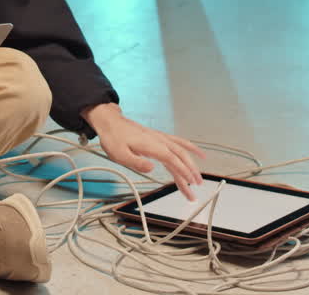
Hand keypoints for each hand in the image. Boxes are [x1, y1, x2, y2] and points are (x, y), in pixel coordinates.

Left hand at [82, 103, 206, 200]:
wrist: (110, 122)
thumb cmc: (113, 138)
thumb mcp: (119, 154)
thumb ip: (136, 162)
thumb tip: (152, 169)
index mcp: (152, 145)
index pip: (173, 160)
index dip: (183, 171)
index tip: (192, 182)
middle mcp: (159, 141)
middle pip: (180, 156)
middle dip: (191, 171)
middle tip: (198, 185)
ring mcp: (160, 139)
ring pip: (181, 151)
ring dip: (191, 164)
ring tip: (198, 178)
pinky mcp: (159, 138)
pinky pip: (178, 143)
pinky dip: (189, 148)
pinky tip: (197, 153)